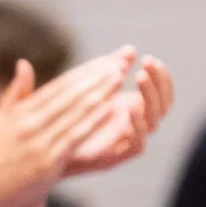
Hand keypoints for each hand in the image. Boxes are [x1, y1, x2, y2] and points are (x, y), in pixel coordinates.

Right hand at [0, 48, 138, 206]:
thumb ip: (15, 92)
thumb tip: (24, 63)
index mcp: (19, 112)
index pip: (57, 87)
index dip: (82, 73)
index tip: (103, 61)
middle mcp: (29, 124)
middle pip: (69, 95)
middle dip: (96, 79)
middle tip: (119, 64)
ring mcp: (39, 143)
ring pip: (75, 113)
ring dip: (100, 94)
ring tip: (118, 80)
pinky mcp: (48, 163)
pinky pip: (75, 138)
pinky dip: (93, 122)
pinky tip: (109, 109)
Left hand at [62, 57, 175, 176]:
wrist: (44, 147)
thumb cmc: (66, 114)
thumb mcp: (88, 85)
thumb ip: (109, 67)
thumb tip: (131, 48)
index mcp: (131, 107)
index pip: (160, 92)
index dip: (160, 76)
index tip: (149, 58)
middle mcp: (134, 124)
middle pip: (161, 105)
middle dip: (157, 83)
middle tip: (147, 64)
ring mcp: (126, 141)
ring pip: (153, 122)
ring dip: (149, 98)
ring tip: (139, 77)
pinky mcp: (116, 157)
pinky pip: (138, 145)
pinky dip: (138, 127)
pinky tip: (129, 108)